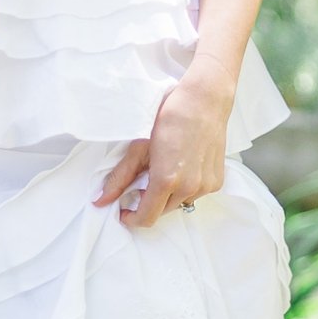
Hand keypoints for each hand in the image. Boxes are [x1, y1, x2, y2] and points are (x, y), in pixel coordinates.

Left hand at [94, 56, 236, 228]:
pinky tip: (183, 166)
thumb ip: (120, 177)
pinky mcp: (217, 181)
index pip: (147, 218)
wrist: (204, 100)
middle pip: (162, 211)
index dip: (132, 218)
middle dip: (149, 202)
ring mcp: (206, 186)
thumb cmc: (171, 116)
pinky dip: (186, 188)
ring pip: (180, 203)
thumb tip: (101, 200)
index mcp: (167, 180)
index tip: (125, 209)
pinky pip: (196, 195)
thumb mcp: (139, 146)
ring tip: (165, 168)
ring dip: (168, 195)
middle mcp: (189, 188)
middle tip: (144, 179)